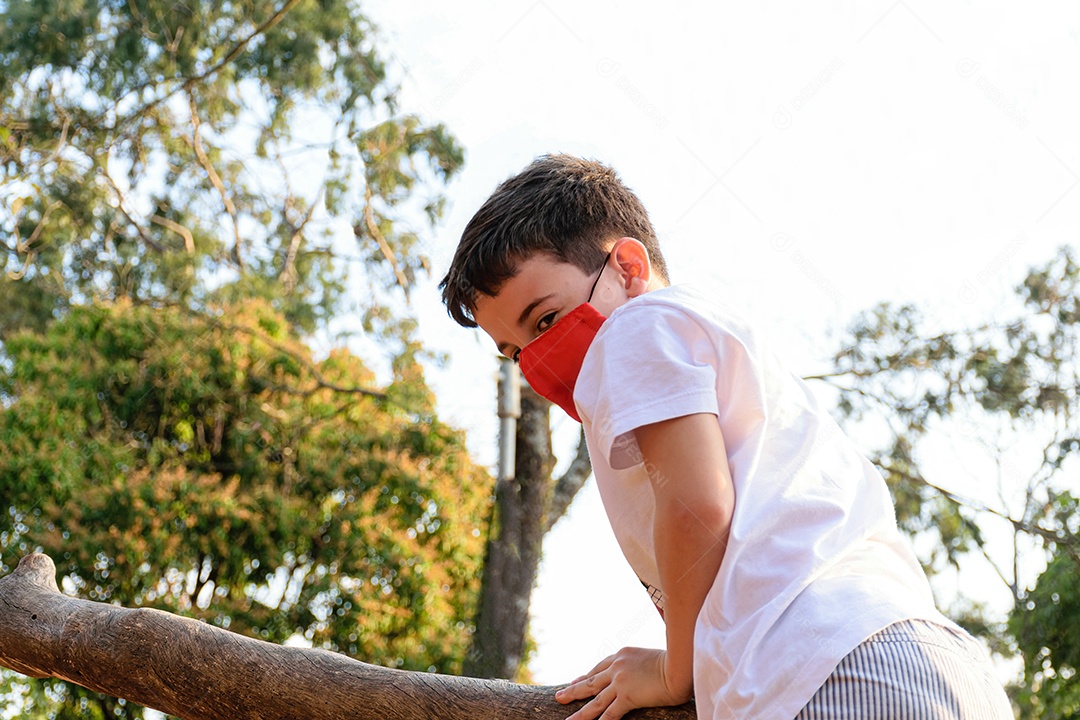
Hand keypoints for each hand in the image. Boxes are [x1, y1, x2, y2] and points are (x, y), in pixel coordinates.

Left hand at [554, 647, 691, 719]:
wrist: (681, 664)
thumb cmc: (676, 660)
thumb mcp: (652, 657)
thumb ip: (641, 665)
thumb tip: (643, 674)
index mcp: (622, 654)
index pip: (599, 667)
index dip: (587, 676)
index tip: (577, 681)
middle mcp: (616, 666)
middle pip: (590, 681)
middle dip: (574, 690)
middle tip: (560, 696)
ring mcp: (619, 681)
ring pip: (594, 701)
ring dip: (579, 712)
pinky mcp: (626, 696)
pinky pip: (609, 714)